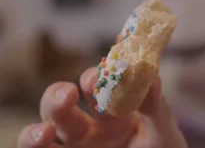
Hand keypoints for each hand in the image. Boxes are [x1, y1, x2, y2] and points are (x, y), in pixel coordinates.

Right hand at [17, 67, 187, 147]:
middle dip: (59, 95)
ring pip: (44, 132)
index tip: (101, 74)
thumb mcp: (162, 131)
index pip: (95, 87)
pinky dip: (33, 146)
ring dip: (38, 128)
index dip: (94, 77)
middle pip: (62, 105)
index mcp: (113, 112)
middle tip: (68, 94)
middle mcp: (89, 129)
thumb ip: (155, 105)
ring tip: (45, 130)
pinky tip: (42, 139)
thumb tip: (150, 72)